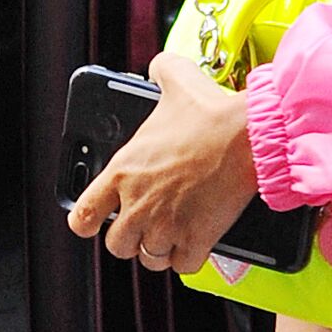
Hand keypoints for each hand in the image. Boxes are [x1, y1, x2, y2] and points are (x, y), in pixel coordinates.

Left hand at [66, 53, 257, 274]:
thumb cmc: (212, 111)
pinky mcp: (196, 239)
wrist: (249, 135)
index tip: (96, 220)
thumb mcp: (178, 81)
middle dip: (132, 236)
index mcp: (124, 172)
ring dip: (160, 248)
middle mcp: (139, 205)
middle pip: (118, 245)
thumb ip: (160, 71)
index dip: (88, 220)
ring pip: (150, 259)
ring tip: (173, 232)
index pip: (83, 216)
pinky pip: (183, 265)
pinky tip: (197, 239)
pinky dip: (189, 256)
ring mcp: (166, 226)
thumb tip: (158, 66)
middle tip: (149, 221)